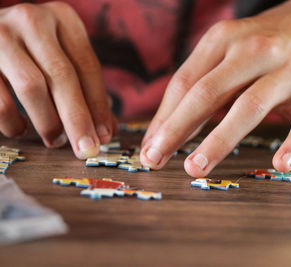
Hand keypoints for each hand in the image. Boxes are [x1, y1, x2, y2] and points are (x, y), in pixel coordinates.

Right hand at [0, 2, 115, 158]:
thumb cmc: (34, 52)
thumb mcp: (63, 59)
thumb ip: (85, 91)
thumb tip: (106, 132)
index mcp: (63, 18)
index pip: (88, 66)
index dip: (98, 105)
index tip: (104, 136)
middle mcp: (32, 20)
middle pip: (62, 76)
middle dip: (78, 119)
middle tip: (87, 149)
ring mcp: (1, 35)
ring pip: (31, 87)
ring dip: (48, 122)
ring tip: (56, 141)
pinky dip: (12, 121)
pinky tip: (21, 129)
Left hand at [140, 0, 290, 176]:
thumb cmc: (266, 42)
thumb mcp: (230, 47)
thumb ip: (203, 80)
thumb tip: (169, 124)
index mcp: (224, 40)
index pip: (185, 82)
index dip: (163, 117)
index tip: (149, 146)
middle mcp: (253, 51)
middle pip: (207, 92)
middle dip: (177, 129)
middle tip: (154, 159)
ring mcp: (286, 70)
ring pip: (248, 106)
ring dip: (218, 140)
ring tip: (195, 168)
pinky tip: (280, 164)